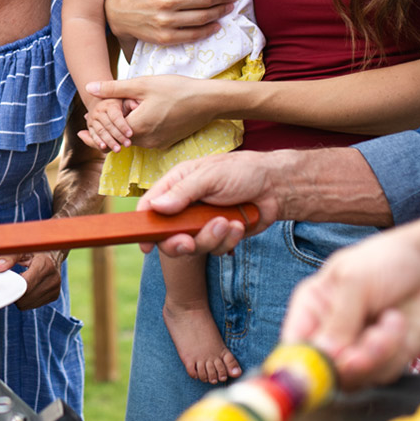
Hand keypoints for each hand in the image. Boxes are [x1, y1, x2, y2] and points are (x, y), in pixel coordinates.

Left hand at [0, 249, 65, 309]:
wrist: (53, 254)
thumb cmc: (35, 250)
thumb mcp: (22, 249)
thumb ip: (9, 257)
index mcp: (46, 265)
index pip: (26, 286)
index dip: (13, 287)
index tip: (7, 282)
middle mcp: (53, 278)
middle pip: (25, 297)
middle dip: (15, 292)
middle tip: (14, 280)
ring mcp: (55, 289)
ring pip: (27, 304)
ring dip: (20, 297)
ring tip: (23, 282)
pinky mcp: (54, 296)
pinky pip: (32, 305)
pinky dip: (26, 299)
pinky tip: (28, 287)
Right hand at [82, 97, 132, 152]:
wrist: (101, 102)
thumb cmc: (118, 102)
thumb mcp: (125, 100)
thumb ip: (130, 103)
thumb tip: (136, 106)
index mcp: (109, 104)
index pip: (116, 117)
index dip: (123, 126)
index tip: (131, 134)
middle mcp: (98, 111)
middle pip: (108, 126)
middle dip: (119, 136)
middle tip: (128, 144)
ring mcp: (92, 119)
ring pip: (101, 132)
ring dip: (109, 142)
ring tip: (118, 150)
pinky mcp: (89, 127)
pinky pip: (93, 135)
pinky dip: (98, 142)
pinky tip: (104, 148)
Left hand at [87, 75, 214, 150]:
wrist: (208, 101)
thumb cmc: (176, 89)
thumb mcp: (142, 84)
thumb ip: (114, 88)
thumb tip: (89, 88)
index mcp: (137, 128)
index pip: (107, 134)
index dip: (96, 128)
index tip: (84, 126)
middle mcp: (146, 141)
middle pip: (118, 138)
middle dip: (109, 128)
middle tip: (96, 117)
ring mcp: (157, 144)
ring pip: (132, 138)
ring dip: (125, 127)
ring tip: (123, 110)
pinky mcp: (166, 142)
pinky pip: (145, 139)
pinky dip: (138, 129)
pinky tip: (141, 113)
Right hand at [137, 150, 286, 255]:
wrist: (275, 187)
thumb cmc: (243, 172)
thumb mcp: (211, 176)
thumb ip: (183, 192)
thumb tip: (156, 206)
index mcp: (178, 184)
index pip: (151, 205)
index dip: (144, 225)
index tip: (146, 244)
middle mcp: (185, 205)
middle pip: (168, 234)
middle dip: (179, 242)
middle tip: (189, 243)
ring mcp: (201, 222)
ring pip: (193, 245)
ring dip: (211, 238)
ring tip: (228, 222)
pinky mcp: (219, 235)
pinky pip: (215, 248)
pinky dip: (228, 240)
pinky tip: (239, 224)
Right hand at [280, 228, 419, 387]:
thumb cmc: (387, 261)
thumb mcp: (355, 280)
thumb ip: (339, 318)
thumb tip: (325, 355)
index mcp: (311, 308)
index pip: (294, 345)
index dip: (300, 363)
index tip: (319, 368)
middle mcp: (329, 333)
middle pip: (322, 370)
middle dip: (346, 362)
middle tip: (362, 354)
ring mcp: (355, 350)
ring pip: (354, 376)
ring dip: (376, 353)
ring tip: (391, 321)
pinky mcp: (382, 362)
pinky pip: (380, 375)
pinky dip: (393, 352)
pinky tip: (398, 323)